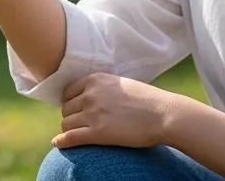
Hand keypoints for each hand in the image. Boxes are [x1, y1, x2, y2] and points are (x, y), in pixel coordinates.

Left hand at [54, 73, 183, 149]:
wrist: (165, 115)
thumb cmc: (149, 101)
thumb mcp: (121, 84)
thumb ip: (104, 88)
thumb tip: (92, 96)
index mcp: (95, 80)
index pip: (69, 92)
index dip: (71, 103)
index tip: (75, 110)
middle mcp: (90, 94)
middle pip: (66, 109)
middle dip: (71, 117)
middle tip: (80, 124)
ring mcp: (93, 113)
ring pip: (66, 123)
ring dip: (70, 130)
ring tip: (76, 135)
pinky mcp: (98, 133)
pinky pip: (71, 137)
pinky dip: (63, 141)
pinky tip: (58, 144)